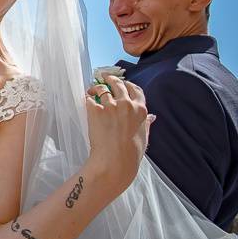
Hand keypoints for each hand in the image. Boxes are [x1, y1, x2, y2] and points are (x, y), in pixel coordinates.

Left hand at [85, 75, 152, 193]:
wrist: (115, 161)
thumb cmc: (131, 153)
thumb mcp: (144, 137)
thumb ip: (146, 123)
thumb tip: (152, 117)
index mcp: (141, 110)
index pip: (135, 90)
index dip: (128, 85)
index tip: (123, 83)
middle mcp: (126, 104)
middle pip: (117, 84)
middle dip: (110, 79)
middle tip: (104, 77)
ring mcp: (111, 106)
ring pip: (101, 89)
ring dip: (95, 88)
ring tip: (91, 90)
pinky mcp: (96, 110)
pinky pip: (89, 98)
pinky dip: (87, 98)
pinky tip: (85, 100)